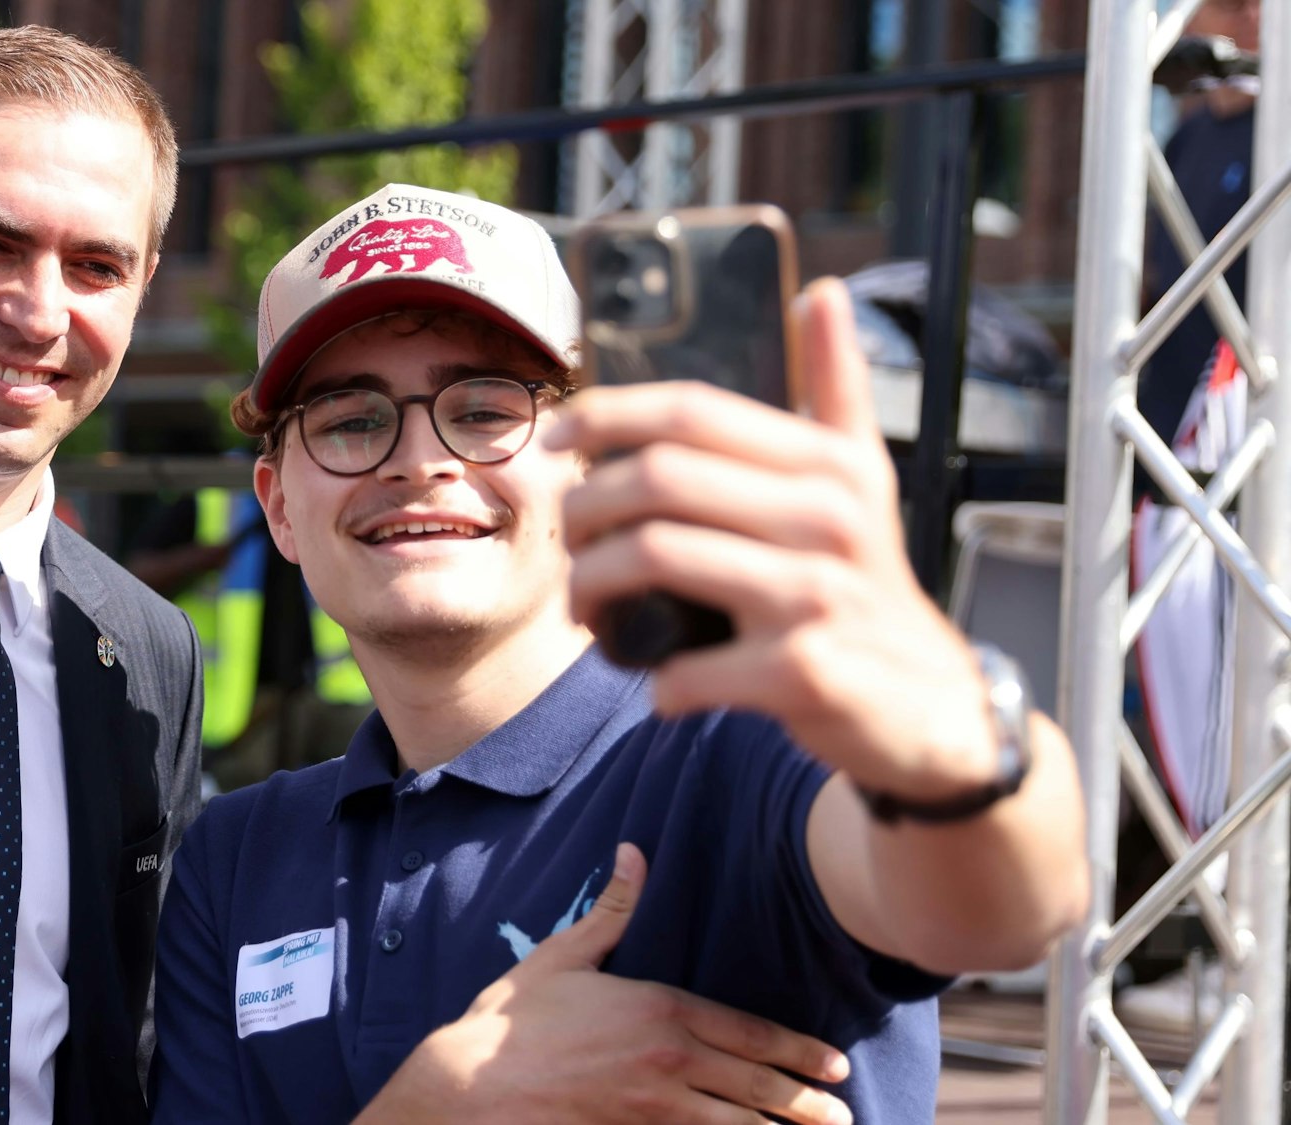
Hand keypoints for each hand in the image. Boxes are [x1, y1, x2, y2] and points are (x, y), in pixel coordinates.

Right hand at [361, 843, 852, 1124]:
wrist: (471, 1089)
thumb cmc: (510, 1023)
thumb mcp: (561, 958)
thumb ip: (613, 912)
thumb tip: (634, 853)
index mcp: (658, 1009)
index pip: (749, 1032)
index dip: (798, 1050)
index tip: (834, 1063)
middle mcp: (669, 1061)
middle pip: (758, 1085)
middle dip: (808, 1100)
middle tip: (841, 1112)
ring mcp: (656, 1108)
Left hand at [546, 279, 998, 803]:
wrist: (931, 711)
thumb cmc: (869, 586)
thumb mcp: (864, 481)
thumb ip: (839, 388)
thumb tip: (821, 291)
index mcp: (828, 464)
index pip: (691, 411)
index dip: (607, 416)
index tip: (558, 439)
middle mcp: (826, 517)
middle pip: (655, 479)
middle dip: (583, 510)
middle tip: (568, 545)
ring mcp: (815, 595)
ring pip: (652, 558)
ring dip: (592, 589)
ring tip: (586, 610)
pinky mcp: (802, 672)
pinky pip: (684, 667)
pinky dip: (655, 681)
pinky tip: (658, 683)